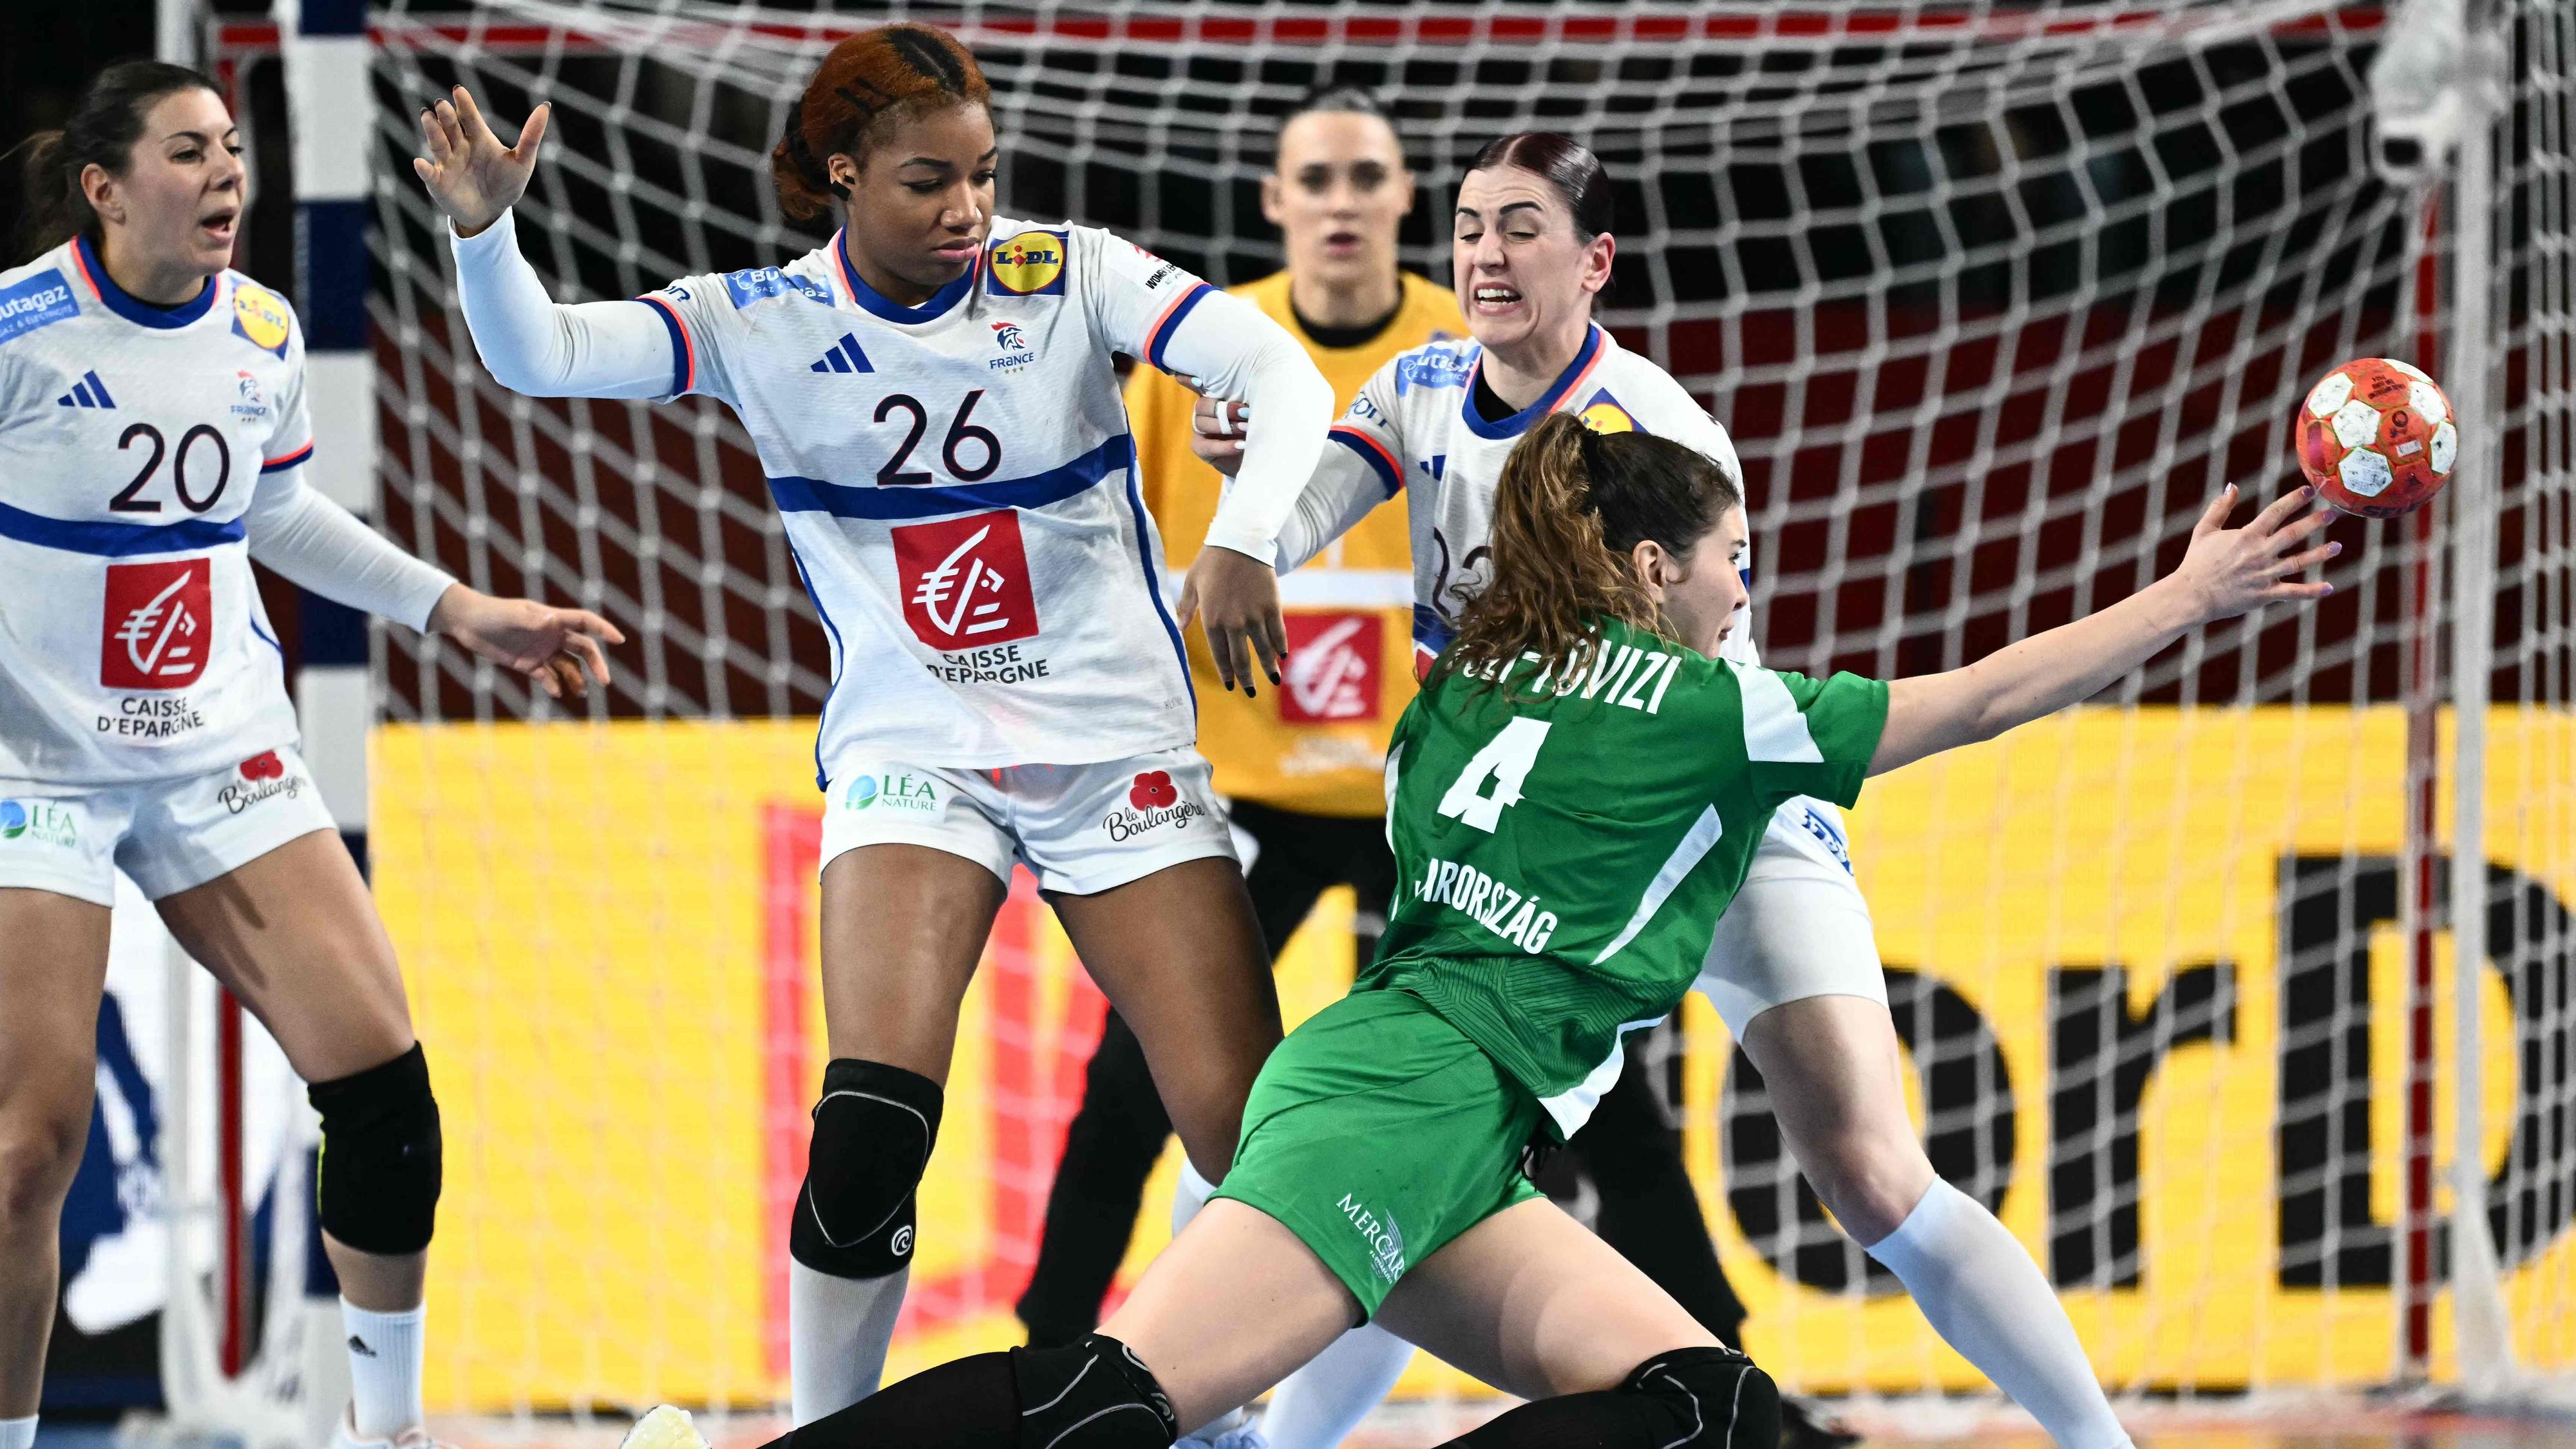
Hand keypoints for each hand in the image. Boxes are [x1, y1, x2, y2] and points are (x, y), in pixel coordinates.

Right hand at [413, 86, 549, 237]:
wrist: (493, 212)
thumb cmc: (507, 184)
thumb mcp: (523, 161)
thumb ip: (531, 136)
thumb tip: (545, 107)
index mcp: (478, 138)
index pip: (470, 118)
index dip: (464, 105)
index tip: (459, 90)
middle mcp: (460, 146)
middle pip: (451, 127)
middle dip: (446, 116)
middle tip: (442, 103)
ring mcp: (448, 163)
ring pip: (438, 144)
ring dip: (432, 131)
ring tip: (427, 116)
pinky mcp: (439, 183)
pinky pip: (430, 175)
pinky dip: (424, 170)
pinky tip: (420, 163)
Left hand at [426, 585, 624, 699]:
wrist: (467, 623)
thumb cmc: (491, 613)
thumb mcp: (512, 616)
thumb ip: (533, 620)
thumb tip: (553, 621)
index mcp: (553, 619)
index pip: (585, 622)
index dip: (603, 629)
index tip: (619, 640)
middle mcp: (551, 635)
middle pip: (583, 649)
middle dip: (596, 664)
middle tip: (604, 682)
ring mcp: (541, 650)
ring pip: (568, 666)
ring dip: (577, 679)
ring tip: (580, 694)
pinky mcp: (528, 663)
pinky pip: (547, 677)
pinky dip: (554, 685)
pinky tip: (557, 693)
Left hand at [1176, 545, 1285, 695]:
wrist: (1239, 540)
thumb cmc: (1211, 560)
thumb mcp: (1192, 584)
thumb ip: (1186, 609)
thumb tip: (1178, 630)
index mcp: (1211, 620)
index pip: (1219, 655)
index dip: (1226, 673)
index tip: (1230, 685)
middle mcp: (1233, 623)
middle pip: (1241, 659)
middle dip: (1246, 678)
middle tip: (1249, 692)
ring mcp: (1254, 616)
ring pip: (1263, 649)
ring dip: (1269, 667)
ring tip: (1273, 680)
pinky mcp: (1272, 606)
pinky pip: (1277, 632)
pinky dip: (1280, 646)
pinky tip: (1282, 655)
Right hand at [1186, 380, 1249, 477]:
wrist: (1258, 454)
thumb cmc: (1256, 427)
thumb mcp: (1253, 410)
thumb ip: (1245, 396)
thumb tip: (1244, 382)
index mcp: (1214, 396)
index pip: (1194, 383)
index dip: (1188, 379)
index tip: (1197, 380)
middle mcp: (1203, 411)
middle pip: (1201, 405)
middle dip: (1225, 409)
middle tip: (1245, 413)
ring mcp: (1199, 428)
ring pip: (1202, 423)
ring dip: (1227, 427)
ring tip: (1247, 429)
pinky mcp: (1199, 447)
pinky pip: (1208, 446)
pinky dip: (1226, 446)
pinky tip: (1241, 445)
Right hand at [2168, 483, 2338, 623]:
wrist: (2191, 595)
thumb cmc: (2196, 562)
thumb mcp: (2204, 530)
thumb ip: (2220, 507)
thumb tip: (2233, 486)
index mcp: (2246, 536)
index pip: (2275, 512)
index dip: (2293, 500)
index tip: (2309, 491)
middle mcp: (2259, 553)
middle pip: (2292, 534)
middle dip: (2314, 523)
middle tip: (2332, 514)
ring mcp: (2263, 574)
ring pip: (2297, 562)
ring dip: (2319, 554)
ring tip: (2337, 546)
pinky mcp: (2264, 594)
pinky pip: (2292, 592)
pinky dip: (2311, 591)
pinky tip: (2328, 587)